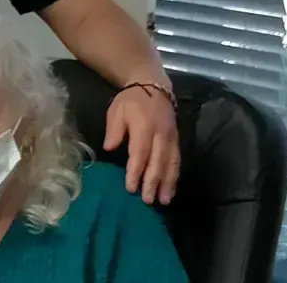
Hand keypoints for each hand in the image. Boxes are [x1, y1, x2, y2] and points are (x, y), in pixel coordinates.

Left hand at [104, 82, 179, 204]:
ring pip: (171, 163)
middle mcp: (161, 133)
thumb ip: (114, 130)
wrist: (153, 85)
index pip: (140, 153)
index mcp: (144, 126)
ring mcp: (171, 136)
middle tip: (147, 200)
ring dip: (168, 183)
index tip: (131, 188)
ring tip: (164, 200)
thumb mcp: (116, 111)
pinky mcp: (177, 139)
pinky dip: (175, 175)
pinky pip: (177, 159)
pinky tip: (172, 188)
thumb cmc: (131, 100)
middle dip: (152, 182)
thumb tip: (109, 148)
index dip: (135, 171)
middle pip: (158, 161)